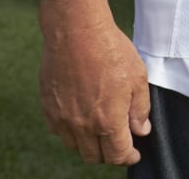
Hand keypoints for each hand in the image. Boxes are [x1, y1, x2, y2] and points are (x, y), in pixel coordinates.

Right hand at [37, 0, 150, 165]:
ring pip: (75, 146)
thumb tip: (140, 130)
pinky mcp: (48, 108)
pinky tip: (80, 117)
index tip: (133, 153)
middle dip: (109, 153)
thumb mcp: (137, 77)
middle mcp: (82, 126)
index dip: (128, 156)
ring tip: (100, 129)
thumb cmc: (110, 50)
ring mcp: (62, 118)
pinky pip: (59, 131)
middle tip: (118, 142)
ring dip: (89, 143)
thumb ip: (140, 108)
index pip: (117, 154)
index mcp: (107, 121)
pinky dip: (71, 131)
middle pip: (94, 156)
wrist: (76, 32)